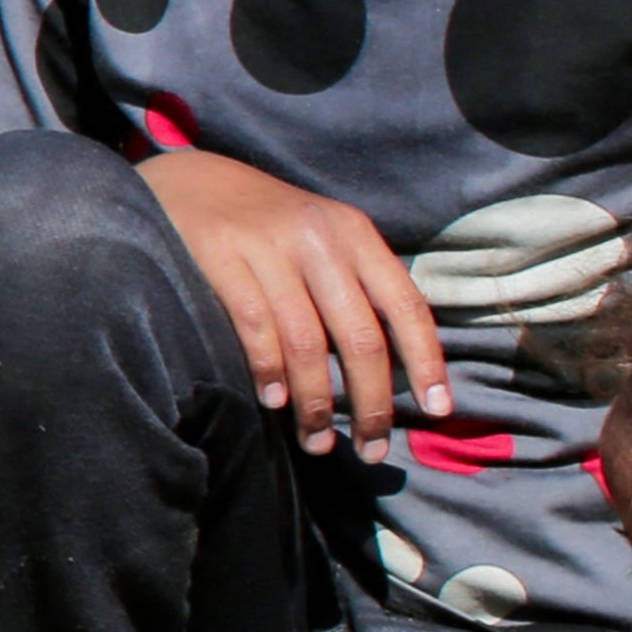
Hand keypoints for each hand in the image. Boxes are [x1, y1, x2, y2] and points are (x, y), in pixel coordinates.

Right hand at [139, 150, 449, 453]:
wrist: (193, 182)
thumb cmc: (269, 228)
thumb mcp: (325, 239)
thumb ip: (357, 288)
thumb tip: (398, 368)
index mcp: (355, 235)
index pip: (405, 305)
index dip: (426, 362)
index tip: (437, 411)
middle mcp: (320, 238)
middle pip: (361, 337)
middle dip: (371, 403)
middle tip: (372, 449)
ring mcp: (269, 247)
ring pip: (308, 343)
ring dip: (316, 404)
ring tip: (317, 442)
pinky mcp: (222, 257)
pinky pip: (256, 327)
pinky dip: (269, 371)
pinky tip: (274, 402)